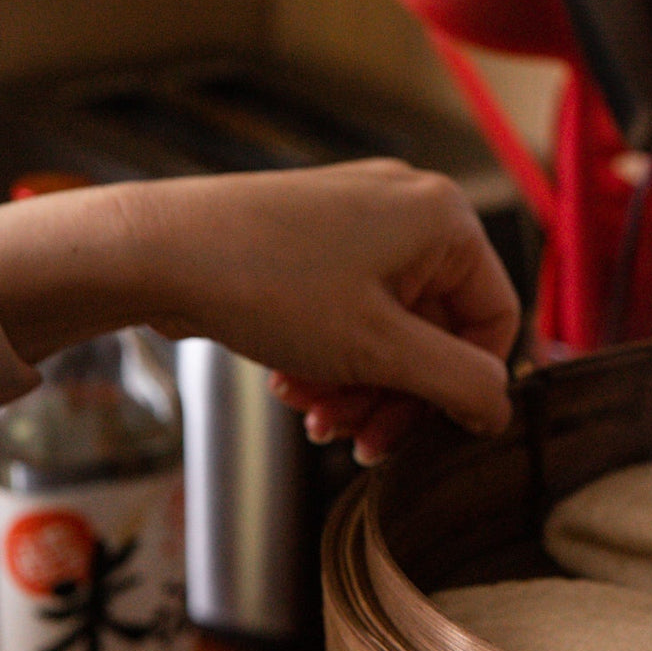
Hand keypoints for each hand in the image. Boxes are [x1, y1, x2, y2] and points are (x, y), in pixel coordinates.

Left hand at [119, 158, 519, 461]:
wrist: (152, 252)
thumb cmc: (264, 283)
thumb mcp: (380, 350)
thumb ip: (458, 384)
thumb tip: (500, 409)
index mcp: (444, 221)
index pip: (494, 320)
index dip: (463, 387)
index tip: (425, 431)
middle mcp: (409, 211)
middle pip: (438, 332)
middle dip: (398, 395)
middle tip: (362, 440)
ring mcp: (361, 223)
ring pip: (393, 332)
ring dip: (362, 388)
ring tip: (317, 417)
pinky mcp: (319, 241)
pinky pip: (353, 315)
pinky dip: (333, 360)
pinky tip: (294, 386)